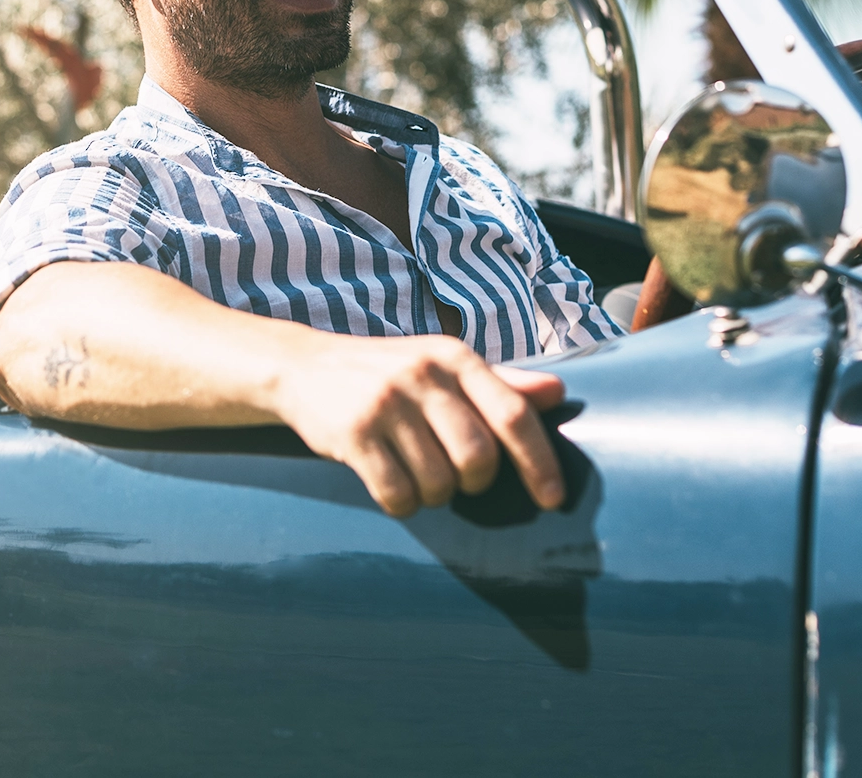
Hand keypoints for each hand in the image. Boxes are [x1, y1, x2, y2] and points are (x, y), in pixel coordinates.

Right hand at [270, 333, 566, 517]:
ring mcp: (386, 403)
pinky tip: (393, 489)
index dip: (539, 462)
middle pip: (478, 457)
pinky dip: (402, 504)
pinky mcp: (353, 433)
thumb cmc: (387, 372)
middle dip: (473, 482)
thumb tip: (559, 393)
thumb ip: (500, 382)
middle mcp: (423, 376)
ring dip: (434, 494)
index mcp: (454, 358)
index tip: (553, 498)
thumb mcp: (442, 366)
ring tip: (417, 476)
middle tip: (458, 478)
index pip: (514, 415)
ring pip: (438, 482)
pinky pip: (397, 494)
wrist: (303, 367)